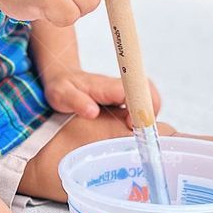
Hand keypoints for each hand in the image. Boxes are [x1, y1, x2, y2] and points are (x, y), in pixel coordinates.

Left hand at [43, 68, 162, 124]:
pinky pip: (142, 105)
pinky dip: (144, 117)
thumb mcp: (61, 95)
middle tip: (140, 132)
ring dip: (149, 116)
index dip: (140, 105)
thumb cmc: (61, 87)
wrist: (61, 78)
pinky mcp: (123, 99)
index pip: (134, 89)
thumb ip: (76, 101)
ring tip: (139, 134)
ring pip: (148, 98)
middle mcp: (119, 87)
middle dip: (151, 111)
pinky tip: (134, 131)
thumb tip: (92, 111)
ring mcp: (123, 92)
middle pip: (148, 92)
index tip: (133, 123)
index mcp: (107, 85)